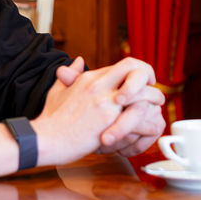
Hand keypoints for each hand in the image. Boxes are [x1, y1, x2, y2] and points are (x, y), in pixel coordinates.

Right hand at [35, 58, 154, 165]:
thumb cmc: (49, 120)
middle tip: (155, 92)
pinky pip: (138, 114)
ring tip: (157, 109)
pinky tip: (151, 127)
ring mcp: (104, 101)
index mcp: (89, 78)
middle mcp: (99, 85)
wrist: (43, 139)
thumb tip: (79, 60)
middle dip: (149, 77)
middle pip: (134, 68)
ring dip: (154, 98)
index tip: (144, 82)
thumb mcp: (58, 90)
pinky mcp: (108, 120)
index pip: (122, 65)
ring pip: (141, 90)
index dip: (138, 72)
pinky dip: (148, 120)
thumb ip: (70, 74)